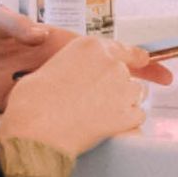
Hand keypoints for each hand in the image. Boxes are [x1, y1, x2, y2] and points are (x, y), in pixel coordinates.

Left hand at [0, 8, 172, 111]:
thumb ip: (13, 24)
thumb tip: (39, 32)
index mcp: (50, 40)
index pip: (96, 44)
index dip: (125, 49)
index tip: (151, 57)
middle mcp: (53, 61)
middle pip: (102, 70)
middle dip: (134, 74)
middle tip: (164, 82)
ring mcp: (44, 83)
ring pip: (88, 91)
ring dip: (114, 97)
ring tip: (142, 107)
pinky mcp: (30, 103)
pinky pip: (64, 109)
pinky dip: (85, 115)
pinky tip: (103, 124)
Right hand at [0, 36, 154, 157]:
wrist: (36, 130)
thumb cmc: (34, 103)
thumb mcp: (50, 69)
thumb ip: (73, 67)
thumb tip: (76, 77)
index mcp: (91, 47)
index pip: (123, 49)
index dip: (134, 57)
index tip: (143, 59)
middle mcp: (111, 64)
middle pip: (127, 74)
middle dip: (116, 87)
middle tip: (96, 103)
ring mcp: (123, 89)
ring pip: (136, 94)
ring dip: (123, 103)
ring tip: (99, 116)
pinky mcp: (128, 114)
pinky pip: (137, 117)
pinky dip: (126, 123)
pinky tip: (106, 128)